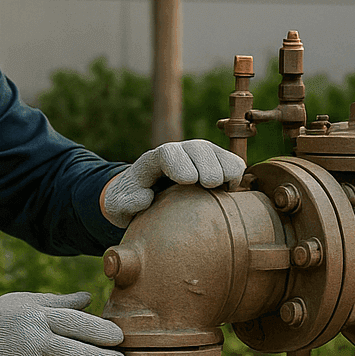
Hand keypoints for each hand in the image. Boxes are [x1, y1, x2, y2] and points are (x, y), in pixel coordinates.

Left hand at [101, 139, 245, 226]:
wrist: (144, 196)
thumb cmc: (130, 202)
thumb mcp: (119, 206)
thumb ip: (126, 202)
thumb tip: (144, 197)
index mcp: (154, 161)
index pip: (168, 153)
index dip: (180, 163)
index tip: (188, 180)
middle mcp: (179, 153)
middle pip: (197, 149)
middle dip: (206, 166)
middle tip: (208, 185)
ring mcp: (199, 157)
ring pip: (218, 154)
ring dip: (225, 170)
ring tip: (221, 189)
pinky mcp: (216, 164)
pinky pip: (233, 163)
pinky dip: (236, 175)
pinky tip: (228, 191)